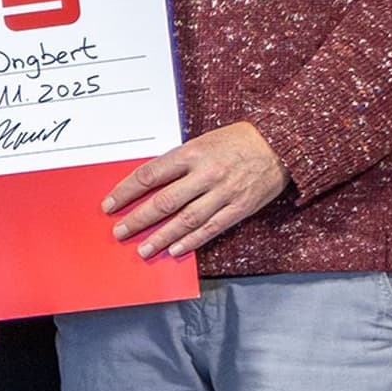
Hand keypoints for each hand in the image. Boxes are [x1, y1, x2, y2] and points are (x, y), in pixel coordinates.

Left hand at [104, 120, 286, 258]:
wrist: (280, 142)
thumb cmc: (238, 140)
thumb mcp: (202, 142)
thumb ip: (179, 163)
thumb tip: (150, 184)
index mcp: (191, 153)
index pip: (150, 175)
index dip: (126, 191)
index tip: (110, 204)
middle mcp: (205, 174)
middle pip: (163, 202)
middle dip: (138, 219)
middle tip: (120, 232)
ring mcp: (223, 192)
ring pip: (185, 220)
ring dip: (161, 237)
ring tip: (143, 249)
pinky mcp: (240, 207)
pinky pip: (211, 228)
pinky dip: (191, 241)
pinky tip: (175, 250)